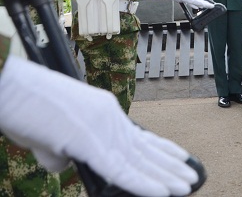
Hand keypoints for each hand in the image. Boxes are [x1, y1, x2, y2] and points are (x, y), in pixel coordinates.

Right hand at [0, 55, 198, 195]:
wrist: (8, 87)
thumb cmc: (22, 108)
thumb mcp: (47, 137)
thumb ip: (62, 154)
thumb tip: (67, 168)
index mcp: (103, 113)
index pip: (140, 135)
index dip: (163, 149)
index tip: (181, 159)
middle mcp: (109, 118)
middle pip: (144, 148)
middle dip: (169, 166)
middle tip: (191, 177)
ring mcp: (101, 127)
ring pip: (139, 159)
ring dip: (164, 176)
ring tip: (186, 186)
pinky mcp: (88, 140)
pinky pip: (121, 169)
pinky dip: (143, 183)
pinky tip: (163, 192)